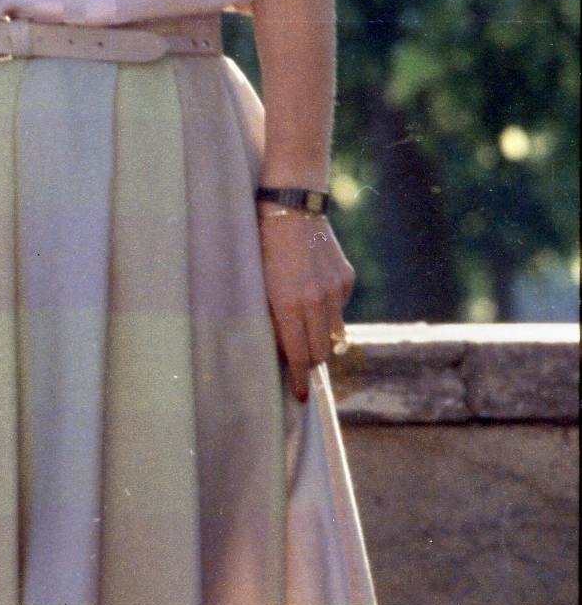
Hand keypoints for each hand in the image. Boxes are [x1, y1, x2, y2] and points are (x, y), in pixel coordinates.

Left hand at [259, 204, 355, 399]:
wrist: (290, 207)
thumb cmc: (261, 245)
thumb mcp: (258, 282)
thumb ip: (273, 316)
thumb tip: (284, 348)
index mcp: (288, 304)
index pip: (298, 354)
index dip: (299, 378)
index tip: (301, 396)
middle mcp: (316, 301)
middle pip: (320, 351)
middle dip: (309, 362)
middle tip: (299, 364)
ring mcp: (335, 290)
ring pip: (334, 334)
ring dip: (321, 340)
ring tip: (307, 334)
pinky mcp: (346, 279)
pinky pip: (339, 308)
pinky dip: (328, 311)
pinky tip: (312, 293)